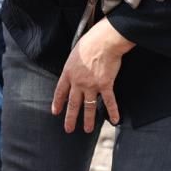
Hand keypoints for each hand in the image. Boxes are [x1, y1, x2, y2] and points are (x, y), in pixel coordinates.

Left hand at [51, 18, 133, 132]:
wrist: (104, 41)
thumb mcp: (74, 54)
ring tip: (87, 130)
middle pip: (73, 103)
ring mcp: (91, 85)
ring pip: (88, 106)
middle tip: (68, 129)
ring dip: (88, 119)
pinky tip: (115, 120)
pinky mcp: (105, 85)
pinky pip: (109, 101)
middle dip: (70, 118)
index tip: (55, 112)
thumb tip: (74, 69)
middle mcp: (78, 82)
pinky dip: (113, 111)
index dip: (57, 103)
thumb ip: (73, 65)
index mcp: (68, 74)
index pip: (60, 92)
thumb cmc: (89, 42)